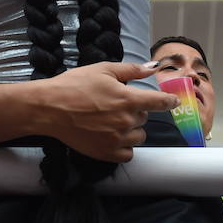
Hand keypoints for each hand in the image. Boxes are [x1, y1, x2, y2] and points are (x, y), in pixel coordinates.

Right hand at [38, 61, 178, 162]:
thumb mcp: (103, 70)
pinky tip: (112, 136)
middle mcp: (126, 121)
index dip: (169, 101)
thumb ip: (131, 70)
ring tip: (112, 120)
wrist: (49, 108)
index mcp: (128, 99)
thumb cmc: (74, 85)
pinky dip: (124, 146)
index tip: (173, 101)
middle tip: (116, 103)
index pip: (160, 102)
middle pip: (144, 118)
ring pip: (138, 136)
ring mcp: (117, 139)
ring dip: (131, 128)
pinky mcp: (106, 153)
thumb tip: (153, 68)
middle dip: (135, 110)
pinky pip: (128, 154)